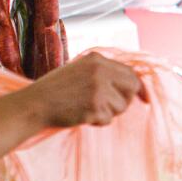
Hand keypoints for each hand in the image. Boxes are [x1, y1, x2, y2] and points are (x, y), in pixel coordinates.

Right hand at [27, 52, 143, 127]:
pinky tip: (81, 115)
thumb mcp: (79, 70)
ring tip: (86, 107)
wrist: (35, 104)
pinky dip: (97, 122)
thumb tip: (132, 84)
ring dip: (107, 113)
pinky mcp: (95, 106)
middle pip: (131, 88)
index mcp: (97, 59)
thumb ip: (103, 73)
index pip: (130, 73)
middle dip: (124, 101)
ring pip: (121, 107)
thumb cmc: (56, 90)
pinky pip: (108, 119)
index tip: (146, 100)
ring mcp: (98, 88)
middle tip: (105, 106)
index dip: (139, 88)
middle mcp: (101, 70)